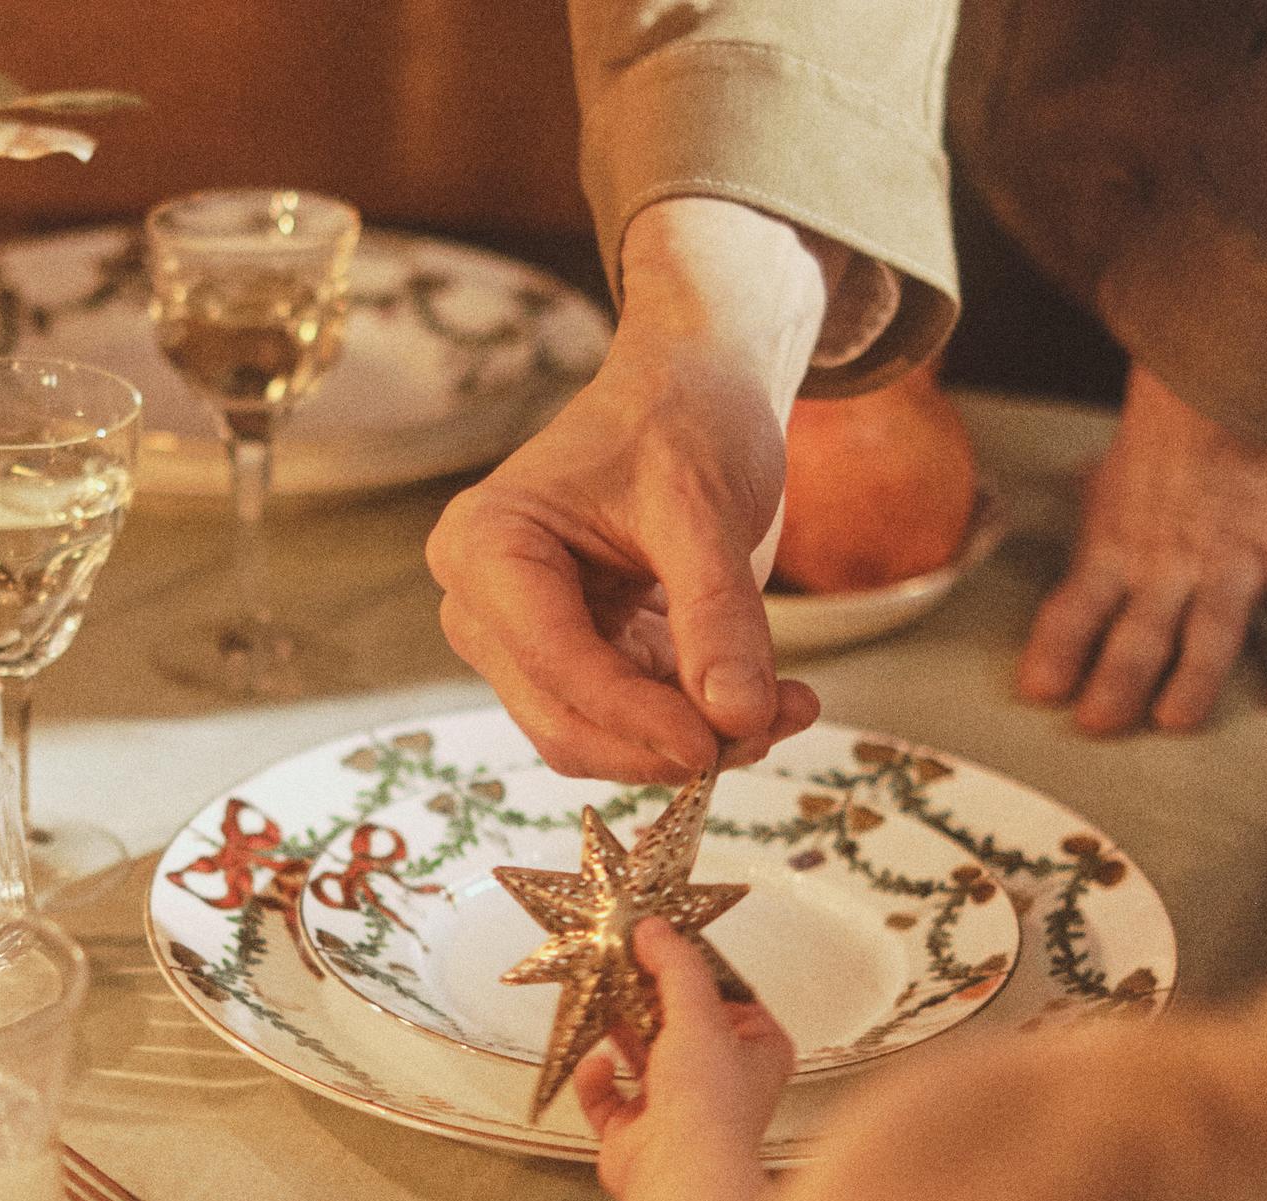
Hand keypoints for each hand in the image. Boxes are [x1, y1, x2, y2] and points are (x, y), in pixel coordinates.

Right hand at [426, 201, 822, 780]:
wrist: (692, 390)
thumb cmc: (679, 419)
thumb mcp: (703, 508)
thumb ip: (717, 616)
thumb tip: (738, 720)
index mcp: (486, 547)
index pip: (553, 663)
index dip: (633, 716)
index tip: (715, 742)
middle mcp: (483, 607)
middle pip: (563, 722)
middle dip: (663, 741)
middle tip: (765, 731)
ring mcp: (522, 642)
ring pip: (595, 739)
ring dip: (688, 744)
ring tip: (783, 710)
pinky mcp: (573, 662)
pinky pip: (628, 725)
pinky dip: (694, 727)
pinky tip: (764, 703)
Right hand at [575, 917, 793, 1200]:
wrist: (679, 1174)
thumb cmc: (708, 1104)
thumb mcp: (698, 1013)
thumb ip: (675, 966)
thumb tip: (653, 929)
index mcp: (759, 1051)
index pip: (726, 994)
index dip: (691, 968)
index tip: (658, 941)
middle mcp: (722, 1081)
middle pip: (676, 1023)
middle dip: (644, 997)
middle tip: (618, 963)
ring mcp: (677, 1109)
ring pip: (640, 1056)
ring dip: (617, 1031)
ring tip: (596, 997)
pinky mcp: (635, 1134)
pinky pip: (607, 1098)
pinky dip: (596, 1080)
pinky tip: (594, 1064)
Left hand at [1017, 364, 1266, 734]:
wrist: (1249, 376)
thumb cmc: (1170, 439)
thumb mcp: (1107, 485)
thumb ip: (1087, 539)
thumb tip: (1056, 565)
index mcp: (1116, 550)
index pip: (1074, 610)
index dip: (1056, 651)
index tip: (1040, 689)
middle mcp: (1171, 566)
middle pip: (1138, 638)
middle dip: (1115, 685)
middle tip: (1100, 723)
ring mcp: (1236, 563)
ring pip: (1210, 637)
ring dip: (1192, 684)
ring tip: (1175, 720)